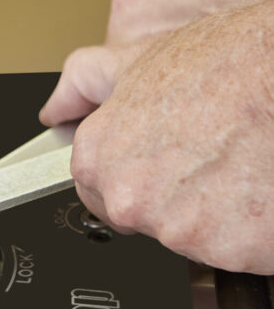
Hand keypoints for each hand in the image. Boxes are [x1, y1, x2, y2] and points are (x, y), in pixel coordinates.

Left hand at [41, 1, 273, 272]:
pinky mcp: (227, 251)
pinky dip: (251, 230)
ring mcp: (177, 230)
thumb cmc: (230, 63)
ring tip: (242, 164)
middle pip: (145, 218)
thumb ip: (86, 84)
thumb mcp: (142, 57)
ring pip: (192, 237)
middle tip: (212, 155)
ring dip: (217, 214)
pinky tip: (261, 188)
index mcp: (100, 158)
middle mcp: (129, 200)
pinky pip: (235, 251)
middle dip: (175, 197)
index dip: (136, 172)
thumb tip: (55, 107)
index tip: (163, 158)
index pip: (98, 190)